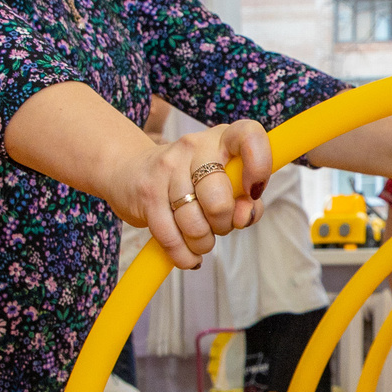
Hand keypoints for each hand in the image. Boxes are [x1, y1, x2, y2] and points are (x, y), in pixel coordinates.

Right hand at [105, 118, 274, 268]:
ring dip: (202, 243)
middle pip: (218, 200)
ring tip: (200, 238)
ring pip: (194, 224)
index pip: (249, 136)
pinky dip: (184, 256)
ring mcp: (167, 167)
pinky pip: (171, 238)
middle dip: (223, 225)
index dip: (259, 166)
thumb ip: (246, 200)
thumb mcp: (225, 182)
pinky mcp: (146, 193)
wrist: (132, 171)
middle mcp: (194, 146)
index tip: (254, 191)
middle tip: (218, 225)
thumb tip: (244, 216)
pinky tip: (188, 255)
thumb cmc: (191, 181)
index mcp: (222, 138)